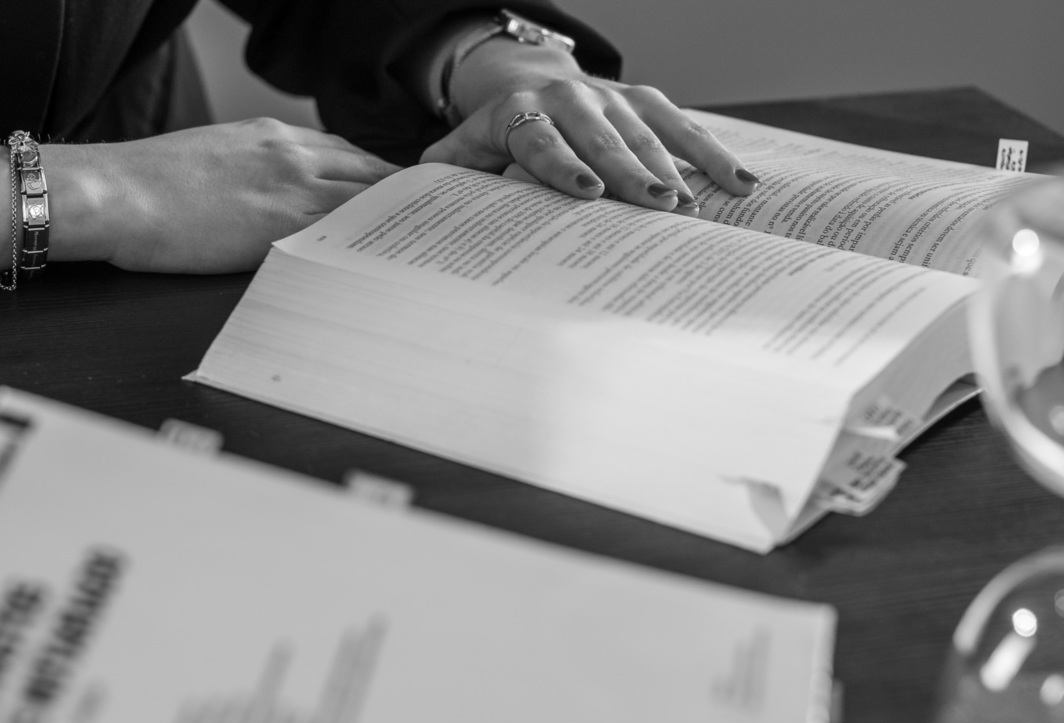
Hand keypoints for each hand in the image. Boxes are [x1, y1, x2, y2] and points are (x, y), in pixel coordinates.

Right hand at [82, 119, 400, 272]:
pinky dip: (369, 247)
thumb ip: (257, 170)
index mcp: (274, 137)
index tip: (398, 197)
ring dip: (396, 224)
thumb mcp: (214, 157)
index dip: (379, 177)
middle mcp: (292, 156)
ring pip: (365, 203)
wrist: (116, 193)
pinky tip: (388, 265)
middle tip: (429, 224)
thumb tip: (272, 196)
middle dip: (401, 200)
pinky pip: (342, 236)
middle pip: (370, 174)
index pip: (348, 154)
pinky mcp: (281, 228)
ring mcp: (290, 190)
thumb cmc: (148, 184)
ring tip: (424, 248)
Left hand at [420, 39, 757, 214]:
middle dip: (629, 172)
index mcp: (520, 111)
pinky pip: (682, 125)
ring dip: (672, 170)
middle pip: (602, 138)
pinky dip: (711, 153)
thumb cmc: (493, 135)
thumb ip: (445, 174)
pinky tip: (740, 186)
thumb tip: (412, 204)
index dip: (563, 165)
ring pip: (645, 133)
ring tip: (691, 207)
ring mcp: (612, 97)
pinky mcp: (643, 101)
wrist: (525, 83)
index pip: (541, 138)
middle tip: (655, 208)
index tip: (586, 194)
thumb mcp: (460, 150)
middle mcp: (569, 98)